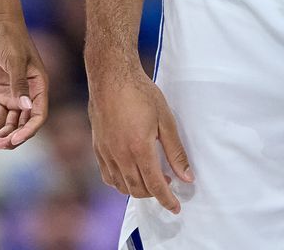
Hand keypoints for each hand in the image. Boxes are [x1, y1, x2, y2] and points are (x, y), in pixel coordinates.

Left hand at [0, 17, 49, 148]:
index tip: (13, 140)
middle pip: (23, 123)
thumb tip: (26, 107)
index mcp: (39, 86)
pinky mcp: (1, 91)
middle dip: (11, 137)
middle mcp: (29, 93)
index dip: (28, 131)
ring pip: (11, 122)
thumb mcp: (15, 60)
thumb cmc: (10, 37)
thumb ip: (19, 84)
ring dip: (0, 133)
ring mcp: (15, 93)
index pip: (38, 116)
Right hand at [88, 67, 192, 213]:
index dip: (167, 200)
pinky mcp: (97, 147)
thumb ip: (175, 152)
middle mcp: (120, 155)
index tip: (176, 208)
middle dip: (154, 195)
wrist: (111, 76)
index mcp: (139, 148)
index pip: (155, 185)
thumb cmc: (140, 93)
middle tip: (167, 186)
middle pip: (137, 189)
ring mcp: (106, 152)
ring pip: (121, 186)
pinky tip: (130, 173)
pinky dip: (120, 182)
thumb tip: (186, 177)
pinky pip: (108, 175)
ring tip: (152, 178)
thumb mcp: (166, 120)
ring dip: (138, 189)